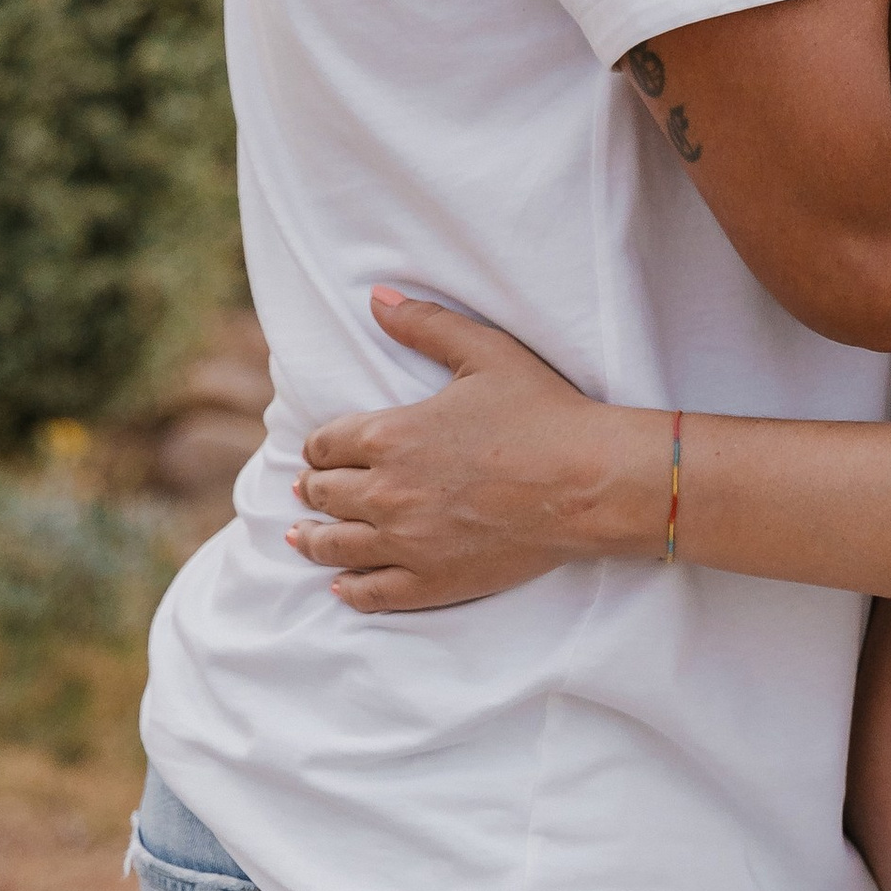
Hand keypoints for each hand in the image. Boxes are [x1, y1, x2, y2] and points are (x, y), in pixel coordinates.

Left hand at [291, 290, 662, 612]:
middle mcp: (385, 492)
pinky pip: (370, 593)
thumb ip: (425, 324)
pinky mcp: (432, 582)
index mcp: (390, 435)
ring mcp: (405, 543)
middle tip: (307, 490)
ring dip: (312, 538)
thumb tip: (376, 298)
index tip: (319, 451)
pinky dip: (348, 588)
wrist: (588, 483)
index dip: (318, 446)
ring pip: (335, 545)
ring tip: (302, 536)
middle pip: (324, 494)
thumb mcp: (485, 352)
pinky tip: (341, 584)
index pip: (326, 444)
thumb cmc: (542, 413)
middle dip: (313, 488)